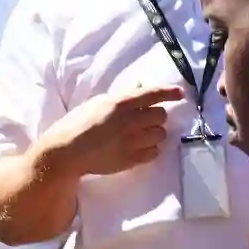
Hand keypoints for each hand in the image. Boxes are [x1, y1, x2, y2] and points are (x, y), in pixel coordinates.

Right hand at [45, 85, 185, 178]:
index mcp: (119, 103)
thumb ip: (121, 97)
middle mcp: (128, 121)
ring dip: (155, 133)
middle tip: (147, 119)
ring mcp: (131, 142)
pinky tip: (141, 147)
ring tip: (143, 134)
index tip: (181, 93)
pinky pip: (154, 153)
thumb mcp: (98, 103)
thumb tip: (141, 88)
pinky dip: (151, 149)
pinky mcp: (130, 160)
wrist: (66, 152)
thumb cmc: (78, 123)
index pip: (152, 94)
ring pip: (160, 134)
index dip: (170, 92)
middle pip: (161, 115)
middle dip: (157, 116)